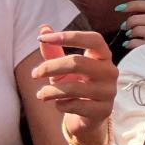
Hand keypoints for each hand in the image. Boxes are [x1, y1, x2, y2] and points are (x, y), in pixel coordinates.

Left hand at [34, 27, 116, 144]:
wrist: (89, 116)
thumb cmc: (77, 86)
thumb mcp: (63, 68)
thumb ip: (54, 50)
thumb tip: (43, 28)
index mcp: (103, 56)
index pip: (94, 40)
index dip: (70, 36)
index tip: (43, 38)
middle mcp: (110, 71)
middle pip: (79, 63)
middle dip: (51, 67)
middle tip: (34, 74)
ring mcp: (109, 91)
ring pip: (73, 88)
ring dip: (50, 91)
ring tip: (41, 94)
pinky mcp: (103, 110)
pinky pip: (74, 105)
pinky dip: (60, 105)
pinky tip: (59, 105)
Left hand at [117, 0, 144, 50]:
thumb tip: (139, 8)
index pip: (142, 5)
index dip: (128, 6)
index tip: (118, 8)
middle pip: (135, 19)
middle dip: (128, 23)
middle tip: (126, 26)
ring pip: (136, 30)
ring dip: (130, 33)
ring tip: (130, 34)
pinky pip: (139, 43)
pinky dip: (131, 43)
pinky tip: (128, 44)